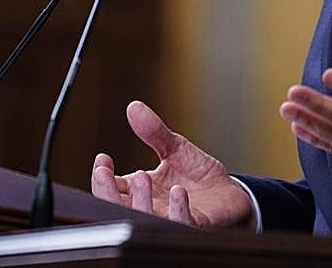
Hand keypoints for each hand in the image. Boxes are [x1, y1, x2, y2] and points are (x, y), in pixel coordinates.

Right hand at [91, 101, 252, 227]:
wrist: (229, 192)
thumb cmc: (198, 176)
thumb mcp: (174, 148)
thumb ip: (154, 132)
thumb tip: (134, 107)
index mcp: (142, 192)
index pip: (111, 189)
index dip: (101, 177)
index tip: (103, 159)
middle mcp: (152, 208)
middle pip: (119, 208)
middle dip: (107, 192)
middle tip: (103, 173)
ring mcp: (171, 218)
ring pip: (147, 218)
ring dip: (140, 200)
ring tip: (141, 176)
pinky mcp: (195, 224)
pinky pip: (183, 222)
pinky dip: (178, 209)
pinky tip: (178, 191)